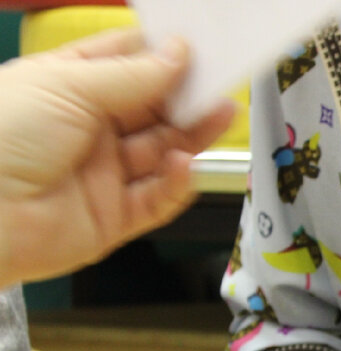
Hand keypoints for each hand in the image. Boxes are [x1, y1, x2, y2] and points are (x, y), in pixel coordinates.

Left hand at [0, 29, 234, 285]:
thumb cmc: (0, 138)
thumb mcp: (67, 86)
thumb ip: (132, 75)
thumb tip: (177, 55)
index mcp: (64, 87)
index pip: (122, 63)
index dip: (159, 54)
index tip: (196, 47)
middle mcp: (85, 130)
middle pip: (151, 109)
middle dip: (186, 96)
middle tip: (219, 83)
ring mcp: (101, 174)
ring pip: (162, 152)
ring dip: (193, 135)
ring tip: (222, 115)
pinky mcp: (113, 218)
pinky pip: (157, 199)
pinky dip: (176, 183)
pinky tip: (182, 165)